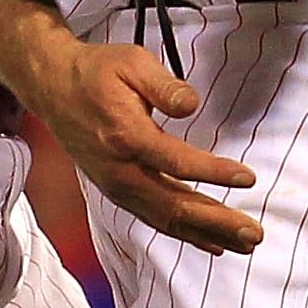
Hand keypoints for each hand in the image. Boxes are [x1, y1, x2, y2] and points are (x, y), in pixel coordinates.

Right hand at [0, 0, 259, 253]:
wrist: (53, 89)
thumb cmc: (96, 73)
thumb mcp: (133, 63)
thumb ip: (164, 86)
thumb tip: (191, 105)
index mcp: (125, 136)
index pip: (176, 162)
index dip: (214, 173)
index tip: (248, 178)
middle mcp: (119, 169)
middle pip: (174, 205)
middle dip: (218, 222)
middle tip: (254, 234)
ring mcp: (115, 185)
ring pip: (165, 219)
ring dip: (207, 235)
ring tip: (243, 245)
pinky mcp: (116, 191)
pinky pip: (153, 218)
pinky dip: (184, 234)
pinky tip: (212, 244)